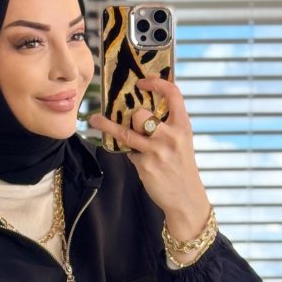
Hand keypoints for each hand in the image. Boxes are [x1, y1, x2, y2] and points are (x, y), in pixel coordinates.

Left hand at [88, 77, 210, 237]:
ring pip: (126, 132)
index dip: (156, 83)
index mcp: (183, 126)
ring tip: (95, 120)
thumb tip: (138, 112)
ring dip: (107, 125)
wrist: (186, 198)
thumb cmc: (181, 168)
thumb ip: (166, 126)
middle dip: (133, 117)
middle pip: (141, 114)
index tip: (142, 82)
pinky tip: (139, 161)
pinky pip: (128, 152)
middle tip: (132, 122)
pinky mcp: (145, 165)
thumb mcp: (181, 142)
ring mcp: (157, 151)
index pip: (173, 94)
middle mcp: (171, 136)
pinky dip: (130, 154)